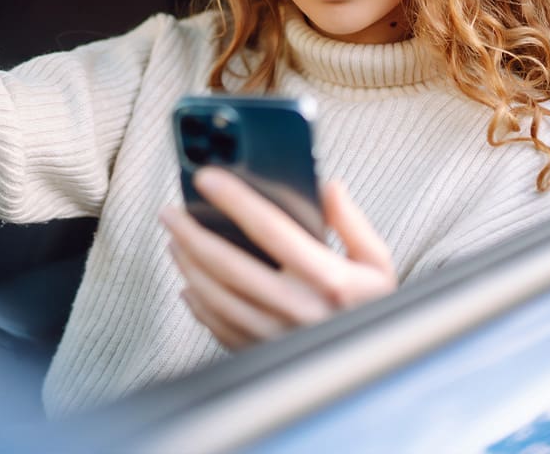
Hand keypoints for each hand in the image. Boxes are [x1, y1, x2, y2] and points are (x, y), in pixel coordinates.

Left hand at [160, 168, 395, 350]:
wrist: (379, 373)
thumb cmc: (375, 309)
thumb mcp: (378, 263)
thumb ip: (352, 222)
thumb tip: (327, 187)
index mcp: (329, 278)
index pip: (270, 227)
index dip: (234, 198)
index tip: (206, 177)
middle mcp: (298, 308)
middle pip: (227, 264)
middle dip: (190, 233)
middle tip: (170, 212)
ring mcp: (276, 336)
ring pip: (215, 296)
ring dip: (188, 265)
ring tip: (175, 241)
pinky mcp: (263, 356)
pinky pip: (218, 328)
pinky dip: (198, 305)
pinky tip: (189, 286)